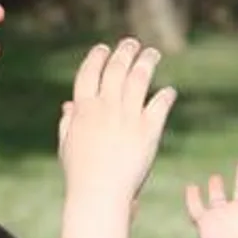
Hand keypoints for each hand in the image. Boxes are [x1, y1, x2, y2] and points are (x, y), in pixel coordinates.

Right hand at [57, 39, 175, 203]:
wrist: (100, 194)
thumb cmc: (81, 174)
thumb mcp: (68, 146)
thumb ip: (69, 123)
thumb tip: (69, 105)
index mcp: (83, 109)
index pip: (88, 73)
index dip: (96, 57)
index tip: (103, 48)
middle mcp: (105, 107)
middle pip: (116, 69)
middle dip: (124, 51)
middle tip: (132, 43)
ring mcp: (128, 117)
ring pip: (139, 78)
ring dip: (146, 61)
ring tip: (152, 54)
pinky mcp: (149, 129)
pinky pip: (160, 103)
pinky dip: (166, 95)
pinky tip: (169, 92)